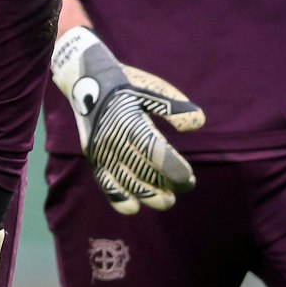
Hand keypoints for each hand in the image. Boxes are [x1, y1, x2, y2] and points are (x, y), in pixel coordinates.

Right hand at [52, 26, 203, 213]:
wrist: (86, 79)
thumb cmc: (126, 83)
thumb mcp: (152, 89)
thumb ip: (175, 107)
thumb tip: (199, 123)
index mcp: (130, 121)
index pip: (155, 153)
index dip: (174, 170)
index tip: (189, 179)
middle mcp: (114, 140)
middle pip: (143, 172)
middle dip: (167, 185)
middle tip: (186, 187)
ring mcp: (102, 151)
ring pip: (127, 182)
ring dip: (149, 195)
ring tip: (168, 200)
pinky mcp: (94, 158)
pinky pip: (106, 183)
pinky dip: (119, 198)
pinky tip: (135, 207)